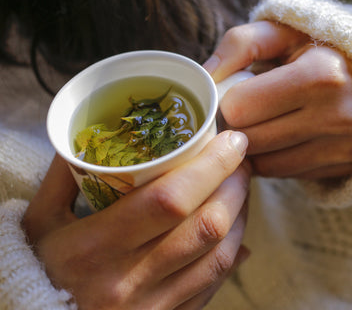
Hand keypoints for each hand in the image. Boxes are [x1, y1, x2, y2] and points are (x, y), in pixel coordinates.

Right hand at [23, 130, 249, 309]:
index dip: (210, 166)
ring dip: (240, 217)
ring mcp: (152, 306)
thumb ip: (66, 174)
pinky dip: (231, 254)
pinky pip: (213, 286)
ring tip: (240, 191)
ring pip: (218, 257)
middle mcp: (129, 281)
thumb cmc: (36, 269)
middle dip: (234, 186)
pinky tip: (235, 234)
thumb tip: (94, 134)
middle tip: (240, 161)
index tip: (231, 141)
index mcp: (94, 248)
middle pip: (206, 226)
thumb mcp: (40, 220)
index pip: (169, 200)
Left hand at [204, 21, 351, 179]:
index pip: (240, 108)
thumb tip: (206, 76)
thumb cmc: (321, 52)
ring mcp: (339, 148)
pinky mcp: (339, 168)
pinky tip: (278, 137)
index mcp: (319, 75)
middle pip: (248, 140)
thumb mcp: (284, 33)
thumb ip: (240, 44)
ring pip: (262, 164)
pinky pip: (282, 174)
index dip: (228, 101)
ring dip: (252, 146)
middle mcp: (334, 116)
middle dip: (237, 126)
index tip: (234, 93)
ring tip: (262, 122)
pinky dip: (271, 159)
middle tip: (244, 110)